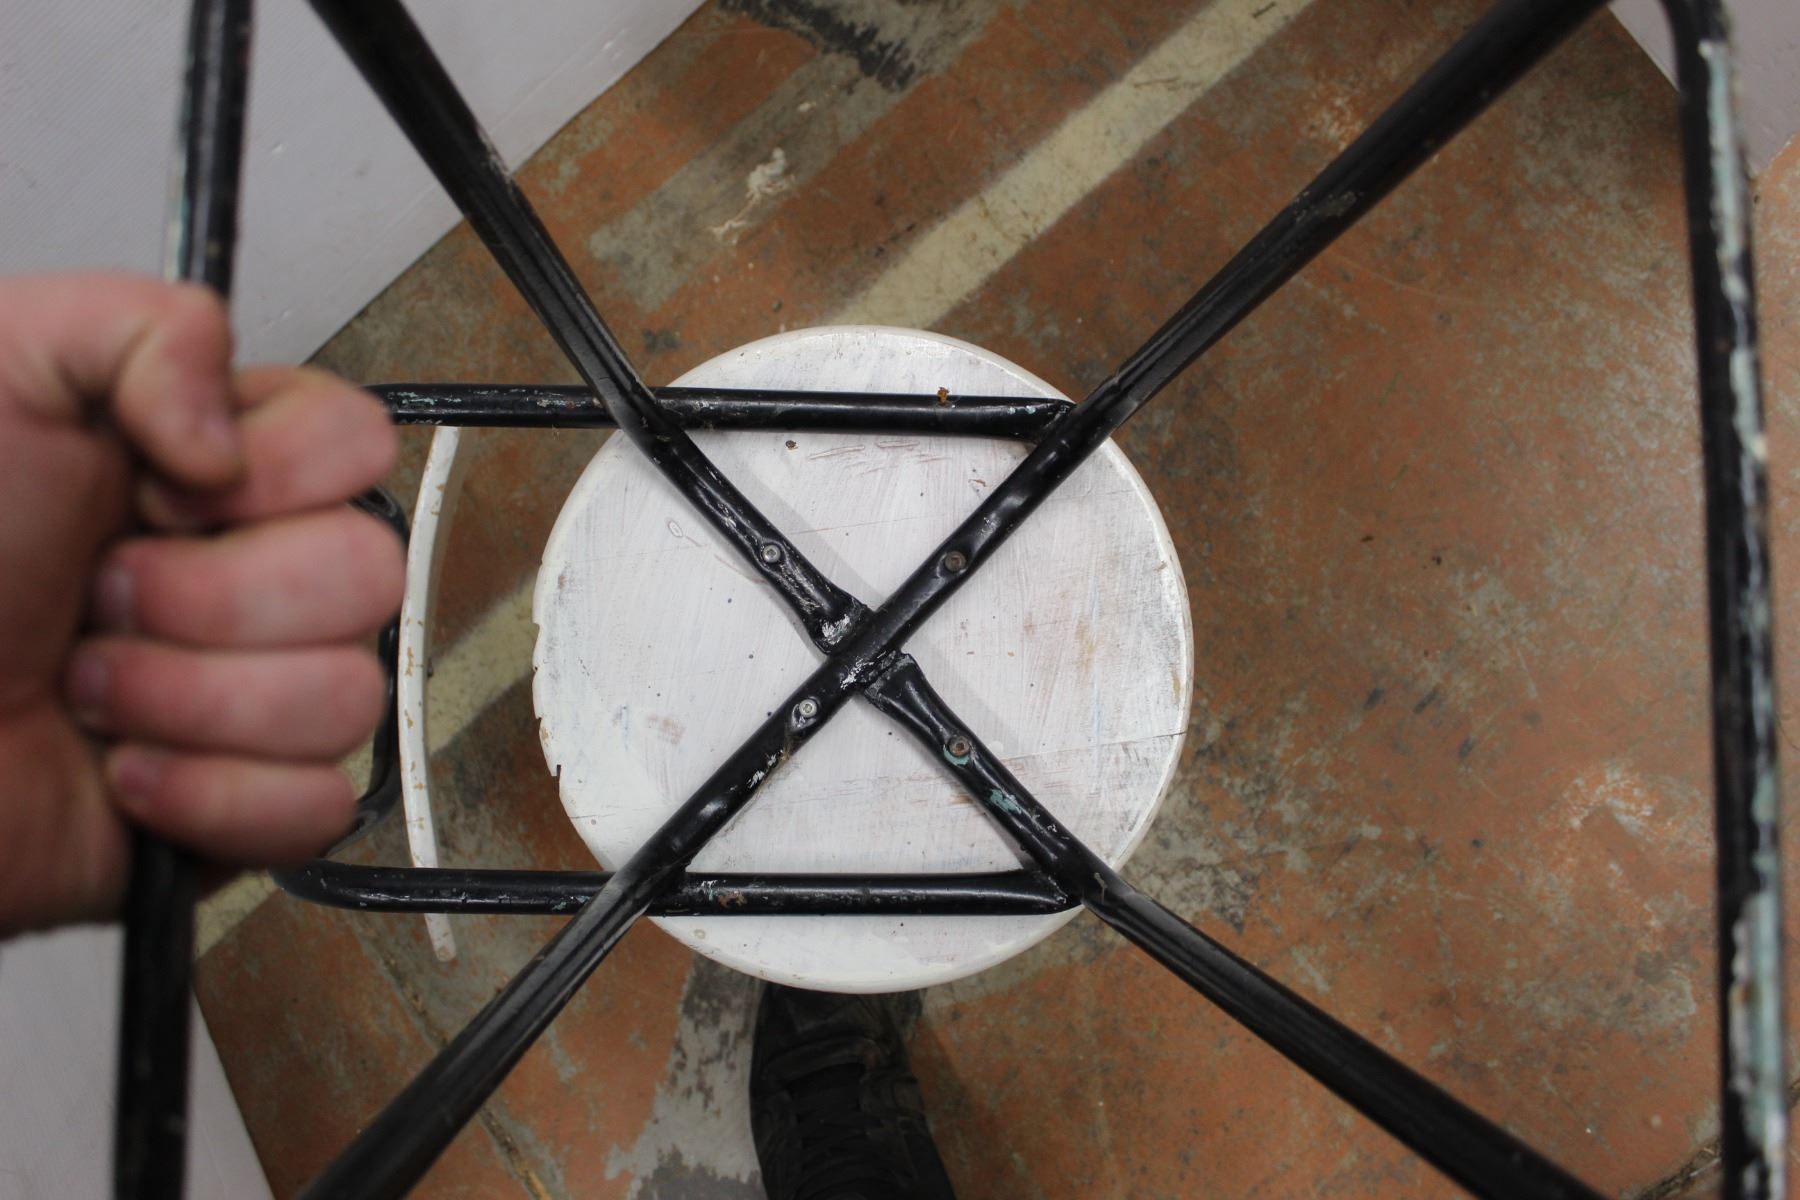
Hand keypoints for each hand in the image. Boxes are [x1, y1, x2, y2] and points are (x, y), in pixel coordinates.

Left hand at [0, 273, 402, 934]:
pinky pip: (316, 804)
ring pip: (349, 695)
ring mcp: (256, 694)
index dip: (280, 474)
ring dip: (192, 701)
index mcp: (213, 470)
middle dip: (219, 599)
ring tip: (87, 692)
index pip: (359, 443)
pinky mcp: (244, 805)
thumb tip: (232, 433)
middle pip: (370, 574)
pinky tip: (119, 772)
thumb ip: (141, 326)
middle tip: (101, 599)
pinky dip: (209, 797)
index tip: (159, 491)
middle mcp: (251, 575)